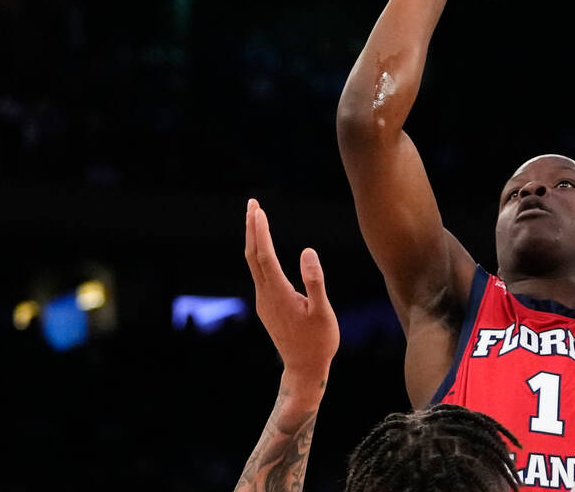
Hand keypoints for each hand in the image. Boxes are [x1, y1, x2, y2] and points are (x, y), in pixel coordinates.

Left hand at [244, 199, 339, 392]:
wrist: (304, 370)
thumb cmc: (319, 341)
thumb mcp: (323, 312)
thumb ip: (315, 281)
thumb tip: (307, 251)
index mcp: (279, 293)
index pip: (264, 255)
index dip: (260, 231)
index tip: (258, 210)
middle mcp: (266, 295)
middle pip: (252, 255)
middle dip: (251, 228)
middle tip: (252, 204)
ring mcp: (265, 302)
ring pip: (253, 264)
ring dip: (253, 240)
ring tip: (256, 218)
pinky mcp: (268, 306)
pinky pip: (259, 274)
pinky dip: (259, 254)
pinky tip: (264, 249)